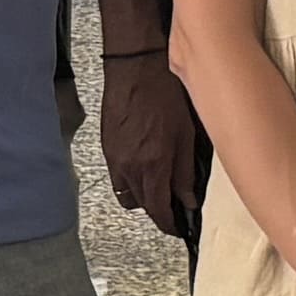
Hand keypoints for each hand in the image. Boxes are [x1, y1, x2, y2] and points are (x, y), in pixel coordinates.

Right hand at [96, 46, 210, 242]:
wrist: (135, 66)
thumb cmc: (164, 92)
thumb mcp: (186, 133)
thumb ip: (185, 171)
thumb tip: (188, 199)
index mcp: (153, 164)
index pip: (158, 210)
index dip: (169, 224)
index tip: (178, 228)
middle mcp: (129, 166)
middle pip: (142, 206)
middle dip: (158, 212)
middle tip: (174, 209)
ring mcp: (114, 158)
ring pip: (127, 194)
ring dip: (143, 198)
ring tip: (159, 189)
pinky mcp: (106, 147)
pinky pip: (117, 178)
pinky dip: (131, 182)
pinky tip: (145, 169)